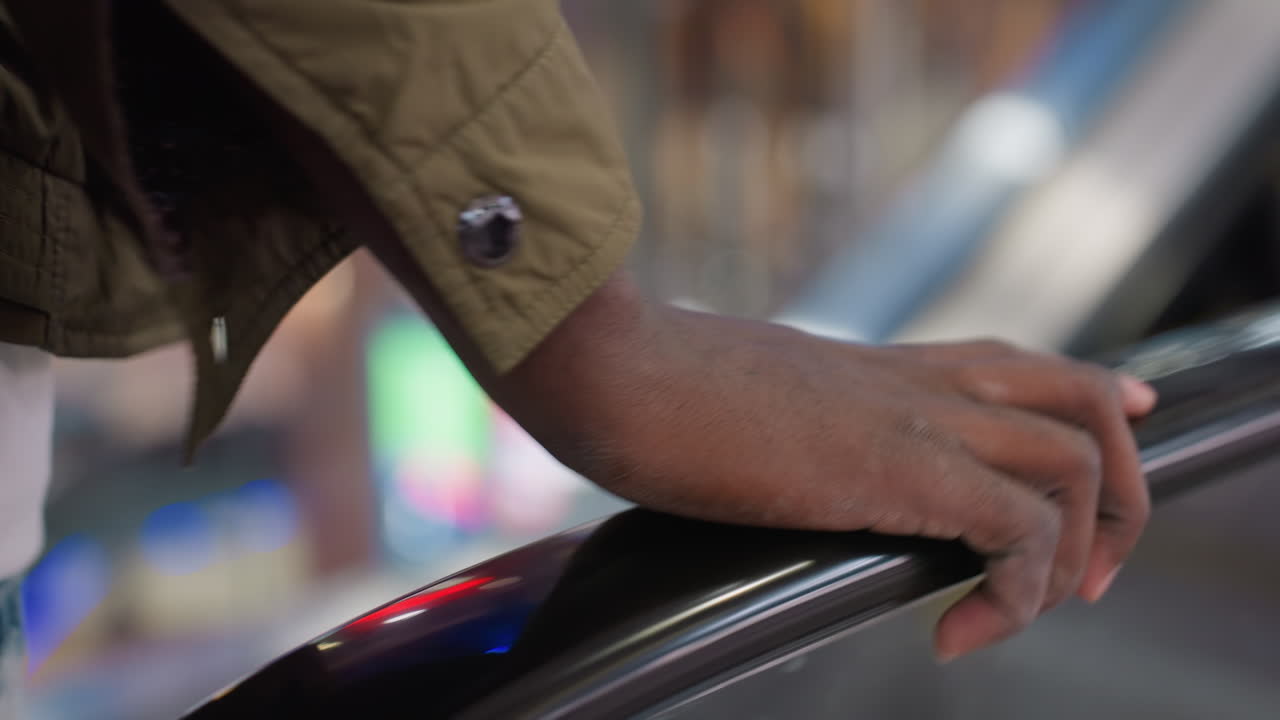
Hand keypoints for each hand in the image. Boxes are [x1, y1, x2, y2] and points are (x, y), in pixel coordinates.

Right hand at [504, 279, 1155, 660]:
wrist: (616, 367)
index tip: (1124, 420)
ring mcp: (915, 419)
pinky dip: (1016, 595)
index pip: (1017, 359)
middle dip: (1120, 487)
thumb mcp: (750, 397)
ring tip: (1031, 608)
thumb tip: (787, 455)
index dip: (1088, 393)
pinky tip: (956, 630)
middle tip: (1091, 568)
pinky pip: (1018, 532)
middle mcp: (916, 381)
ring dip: (1081, 548)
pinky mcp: (899, 469)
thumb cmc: (651, 386)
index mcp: (882, 363)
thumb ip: (796, 419)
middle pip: (1080, 397)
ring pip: (1078, 460)